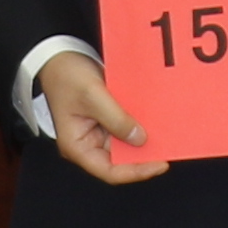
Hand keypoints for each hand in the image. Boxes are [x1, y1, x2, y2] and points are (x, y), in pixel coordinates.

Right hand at [35, 49, 159, 184]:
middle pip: (121, 160)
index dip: (136, 171)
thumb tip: (140, 139)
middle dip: (144, 155)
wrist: (58, 56)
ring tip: (166, 134)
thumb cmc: (65, 76)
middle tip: (168, 147)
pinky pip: (126, 127)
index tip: (160, 164)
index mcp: (78, 147)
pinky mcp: (107, 119)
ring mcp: (99, 132)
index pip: (110, 171)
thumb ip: (116, 119)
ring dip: (144, 138)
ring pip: (126, 144)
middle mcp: (89, 144)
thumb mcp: (92, 96)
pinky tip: (155, 119)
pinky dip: (140, 124)